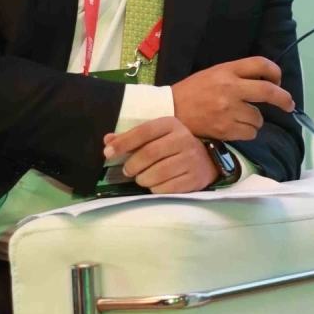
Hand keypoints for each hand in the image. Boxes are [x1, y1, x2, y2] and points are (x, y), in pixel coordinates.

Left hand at [103, 117, 217, 193]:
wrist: (205, 161)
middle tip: (127, 170)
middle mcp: (183, 139)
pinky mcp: (194, 179)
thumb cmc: (173, 147)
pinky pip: (166, 188)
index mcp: (171, 124)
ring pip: (157, 173)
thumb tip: (107, 141)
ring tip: (142, 177)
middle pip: (149, 154)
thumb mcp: (155, 136)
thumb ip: (131, 138)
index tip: (107, 153)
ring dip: (142, 178)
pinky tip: (156, 184)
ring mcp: (191, 159)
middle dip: (132, 165)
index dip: (123, 142)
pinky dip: (155, 188)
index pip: (143, 131)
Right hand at [171, 56, 293, 141]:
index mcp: (227, 70)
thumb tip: (265, 84)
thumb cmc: (192, 91)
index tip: (278, 81)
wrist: (170, 110)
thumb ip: (237, 76)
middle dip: (284, 100)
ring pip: (259, 118)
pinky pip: (250, 133)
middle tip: (289, 105)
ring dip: (255, 120)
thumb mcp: (213, 74)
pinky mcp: (226, 129)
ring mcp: (229, 110)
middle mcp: (231, 88)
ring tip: (241, 118)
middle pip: (269, 92)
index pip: (260, 65)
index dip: (275, 72)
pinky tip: (235, 128)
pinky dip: (247, 132)